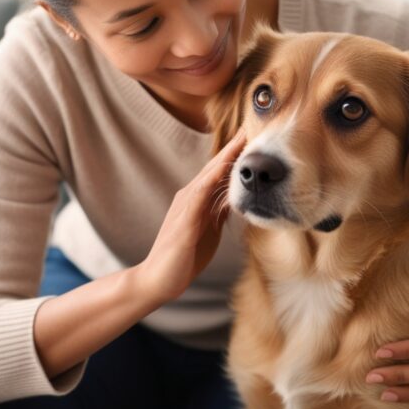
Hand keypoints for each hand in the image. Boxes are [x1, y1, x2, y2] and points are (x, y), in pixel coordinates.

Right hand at [136, 128, 246, 303]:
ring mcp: (184, 207)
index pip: (217, 173)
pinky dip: (211, 180)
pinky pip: (199, 196)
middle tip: (248, 128)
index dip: (233, 155)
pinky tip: (222, 169)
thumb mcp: (209, 230)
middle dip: (231, 149)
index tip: (250, 138)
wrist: (158, 280)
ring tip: (241, 141)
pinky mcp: (184, 221)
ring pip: (207, 176)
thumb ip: (218, 212)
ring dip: (224, 158)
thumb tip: (235, 198)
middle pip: (213, 167)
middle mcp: (188, 197)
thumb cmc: (184, 257)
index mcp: (195, 200)